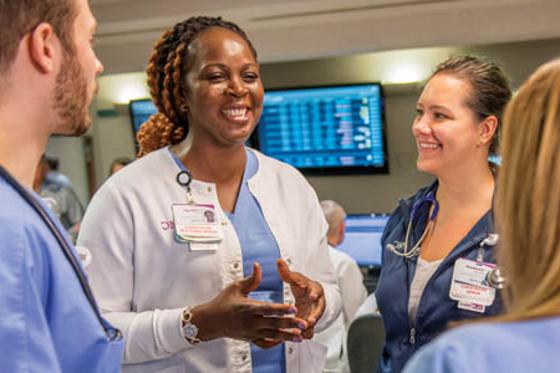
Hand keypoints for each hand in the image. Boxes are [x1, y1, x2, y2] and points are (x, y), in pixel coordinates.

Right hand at [191, 263, 306, 344]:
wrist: (211, 321)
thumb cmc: (222, 303)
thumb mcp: (235, 287)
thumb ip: (250, 279)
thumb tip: (258, 266)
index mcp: (247, 308)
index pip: (268, 309)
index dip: (281, 309)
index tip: (293, 308)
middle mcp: (250, 322)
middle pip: (274, 324)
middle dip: (290, 324)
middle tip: (304, 323)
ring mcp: (251, 332)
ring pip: (272, 336)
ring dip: (287, 336)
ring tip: (300, 336)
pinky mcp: (250, 339)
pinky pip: (265, 343)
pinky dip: (275, 343)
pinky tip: (285, 341)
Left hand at [277, 259, 324, 337]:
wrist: (310, 296)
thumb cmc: (302, 286)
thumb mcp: (295, 278)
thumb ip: (286, 272)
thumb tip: (278, 261)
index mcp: (315, 289)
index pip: (317, 290)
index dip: (315, 293)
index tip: (312, 296)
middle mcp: (318, 302)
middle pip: (319, 309)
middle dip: (315, 315)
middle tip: (310, 320)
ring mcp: (315, 313)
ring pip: (315, 321)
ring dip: (309, 327)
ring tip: (302, 332)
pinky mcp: (311, 322)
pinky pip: (310, 329)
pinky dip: (305, 333)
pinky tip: (298, 338)